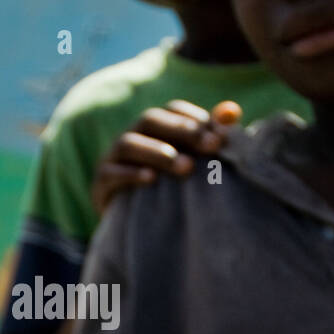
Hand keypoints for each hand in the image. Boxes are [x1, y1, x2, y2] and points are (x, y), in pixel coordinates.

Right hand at [91, 100, 241, 213]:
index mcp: (153, 127)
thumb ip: (208, 136)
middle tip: (212, 147)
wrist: (130, 224)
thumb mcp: (188, 161)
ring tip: (186, 167)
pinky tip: (151, 180)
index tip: (222, 134)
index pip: (172, 109)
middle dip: (183, 131)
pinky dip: (130, 174)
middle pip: (151, 120)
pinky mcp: (100, 183)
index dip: (196, 117)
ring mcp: (112, 158)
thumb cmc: (166, 188)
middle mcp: (131, 136)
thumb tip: (233, 111)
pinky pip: (111, 173)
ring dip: (158, 152)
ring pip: (128, 143)